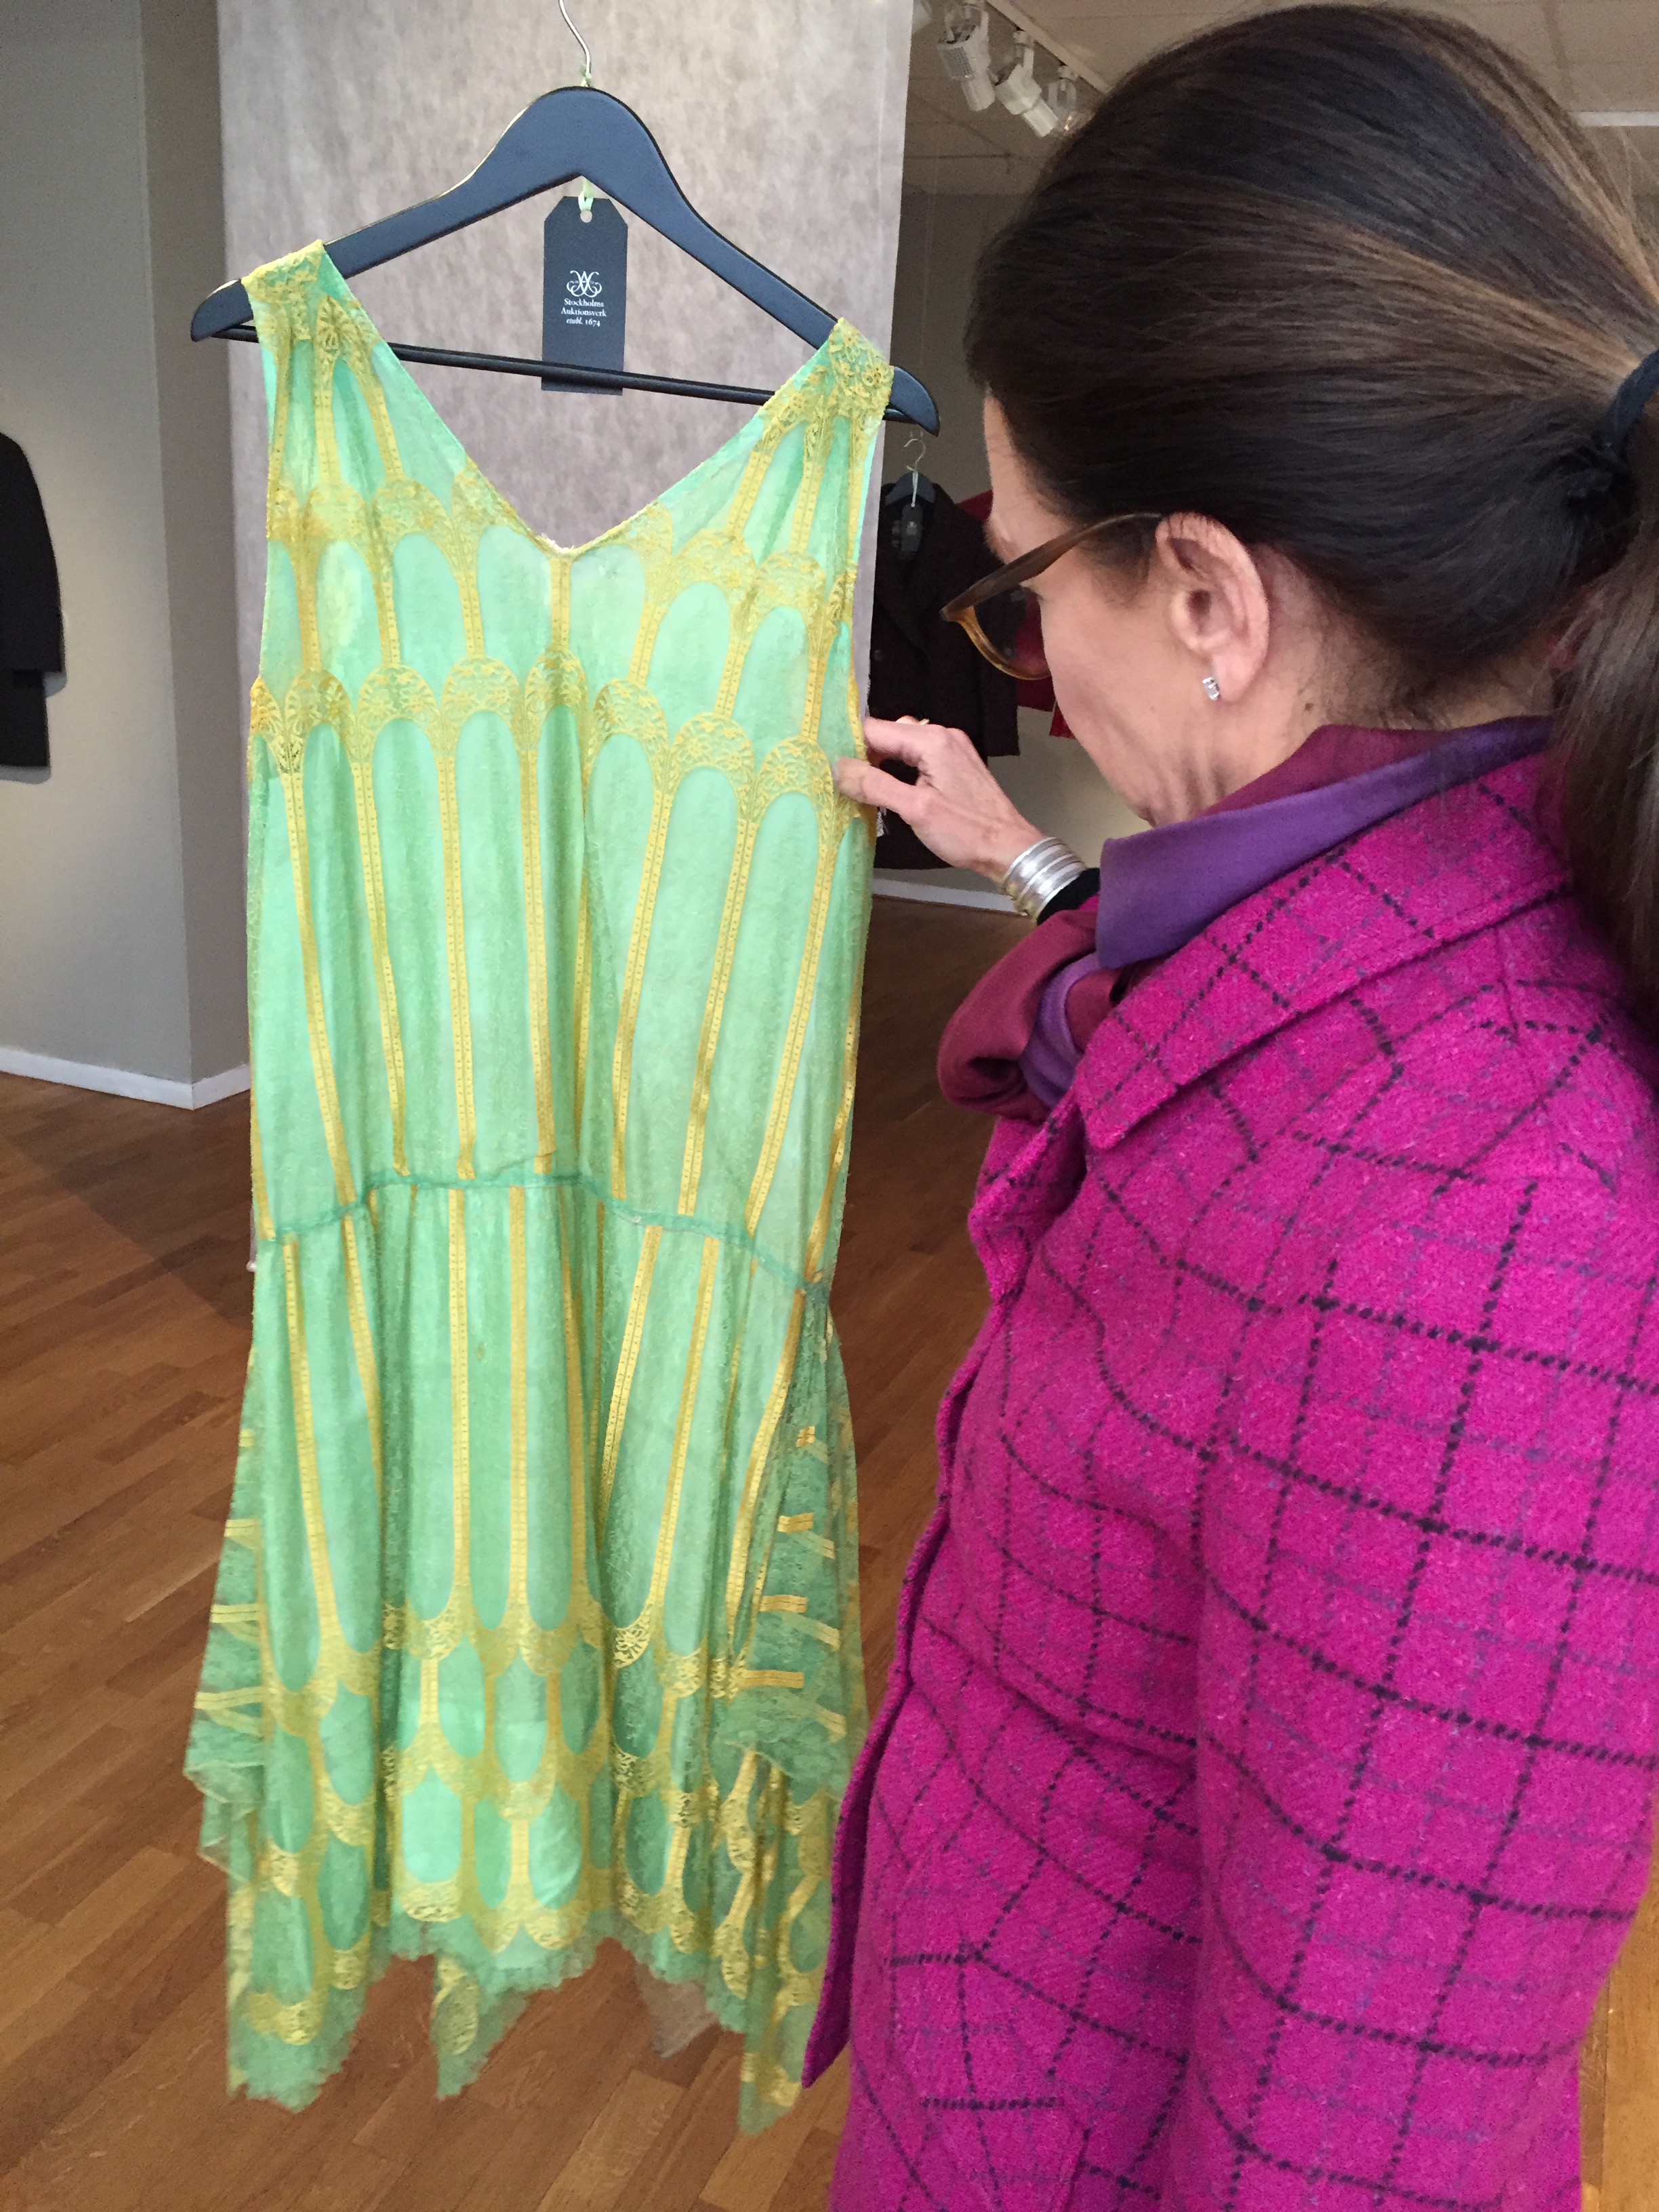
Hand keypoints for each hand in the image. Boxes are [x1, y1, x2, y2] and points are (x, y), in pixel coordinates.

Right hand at [834, 717, 1041, 880]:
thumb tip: (838, 768)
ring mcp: (952, 749)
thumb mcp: (914, 809)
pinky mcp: (956, 764)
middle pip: (888, 733)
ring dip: (882, 763)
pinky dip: (901, 769)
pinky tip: (894, 790)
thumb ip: (874, 785)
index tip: (832, 769)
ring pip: (902, 745)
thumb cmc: (967, 832)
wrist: (1009, 848)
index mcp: (932, 740)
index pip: (875, 729)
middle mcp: (942, 735)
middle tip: (848, 784)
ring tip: (867, 790)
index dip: (851, 747)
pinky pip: (918, 757)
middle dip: (865, 755)